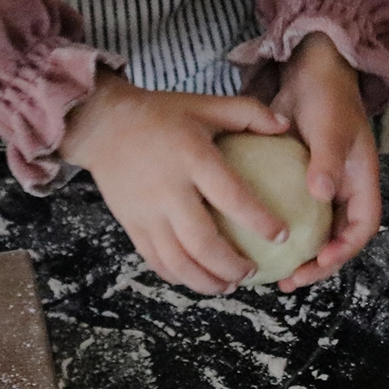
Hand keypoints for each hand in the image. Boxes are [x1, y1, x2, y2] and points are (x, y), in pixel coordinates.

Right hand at [61, 70, 290, 293]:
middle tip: (253, 271)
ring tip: (231, 284)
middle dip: (231, 264)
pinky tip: (198, 280)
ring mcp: (145, 211)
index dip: (259, 220)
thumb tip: (286, 126)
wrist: (102, 123)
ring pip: (176, 260)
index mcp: (192, 159)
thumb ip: (248, 113)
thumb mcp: (205, 104)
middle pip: (202, 242)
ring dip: (205, 280)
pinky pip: (154, 259)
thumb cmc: (162, 114)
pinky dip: (178, 276)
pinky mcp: (130, 223)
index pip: (231, 197)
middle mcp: (167, 190)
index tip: (282, 235)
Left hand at [267, 32, 379, 291]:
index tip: (320, 261)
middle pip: (337, 239)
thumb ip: (328, 160)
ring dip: (295, 255)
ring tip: (269, 272)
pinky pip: (287, 213)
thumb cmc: (327, 98)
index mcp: (361, 183)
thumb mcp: (330, 128)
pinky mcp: (294, 182)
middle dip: (317, 265)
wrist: (309, 73)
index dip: (345, 251)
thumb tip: (322, 194)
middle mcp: (342, 191)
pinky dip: (273, 229)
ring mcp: (319, 189)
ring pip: (312, 232)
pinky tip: (246, 239)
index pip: (362, 228)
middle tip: (289, 280)